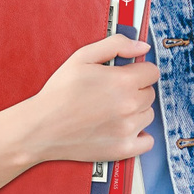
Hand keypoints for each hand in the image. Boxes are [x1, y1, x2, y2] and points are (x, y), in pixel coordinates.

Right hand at [30, 34, 158, 163]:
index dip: (138, 70)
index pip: (152, 72)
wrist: (41, 127)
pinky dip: (139, 134)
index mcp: (122, 81)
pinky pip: (148, 141)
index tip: (126, 73)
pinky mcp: (123, 149)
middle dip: (136, 89)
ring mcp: (128, 130)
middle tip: (113, 91)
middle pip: (150, 93)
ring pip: (148, 114)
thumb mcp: (82, 56)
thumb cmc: (60, 91)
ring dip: (136, 110)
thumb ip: (116, 45)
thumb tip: (143, 46)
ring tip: (112, 109)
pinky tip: (123, 127)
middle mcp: (129, 106)